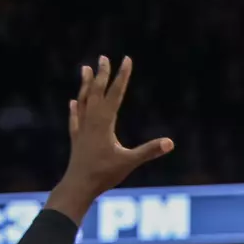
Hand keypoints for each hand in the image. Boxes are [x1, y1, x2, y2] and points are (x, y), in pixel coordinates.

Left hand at [51, 55, 174, 219]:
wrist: (77, 187)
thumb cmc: (103, 175)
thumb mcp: (129, 162)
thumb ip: (149, 151)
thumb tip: (170, 143)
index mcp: (104, 122)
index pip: (115, 93)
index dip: (122, 76)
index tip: (126, 59)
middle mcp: (91, 121)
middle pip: (97, 92)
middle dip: (102, 74)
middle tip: (104, 57)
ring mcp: (82, 129)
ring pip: (84, 100)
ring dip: (86, 85)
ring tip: (86, 69)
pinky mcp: (76, 139)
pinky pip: (75, 118)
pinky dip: (75, 108)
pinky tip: (73, 102)